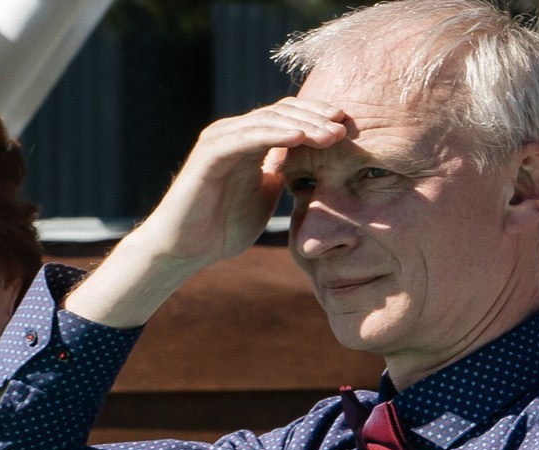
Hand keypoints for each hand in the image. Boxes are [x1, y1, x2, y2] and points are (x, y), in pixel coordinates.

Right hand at [67, 98, 354, 326]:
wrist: (187, 247)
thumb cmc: (225, 225)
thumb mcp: (267, 197)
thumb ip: (285, 178)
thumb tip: (316, 173)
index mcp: (251, 143)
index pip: (290, 119)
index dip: (319, 120)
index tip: (351, 128)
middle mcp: (235, 134)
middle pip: (283, 113)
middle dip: (317, 117)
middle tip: (347, 125)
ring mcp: (221, 140)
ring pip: (268, 120)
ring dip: (303, 124)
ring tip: (331, 133)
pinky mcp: (210, 154)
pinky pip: (246, 138)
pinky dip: (273, 135)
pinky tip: (299, 137)